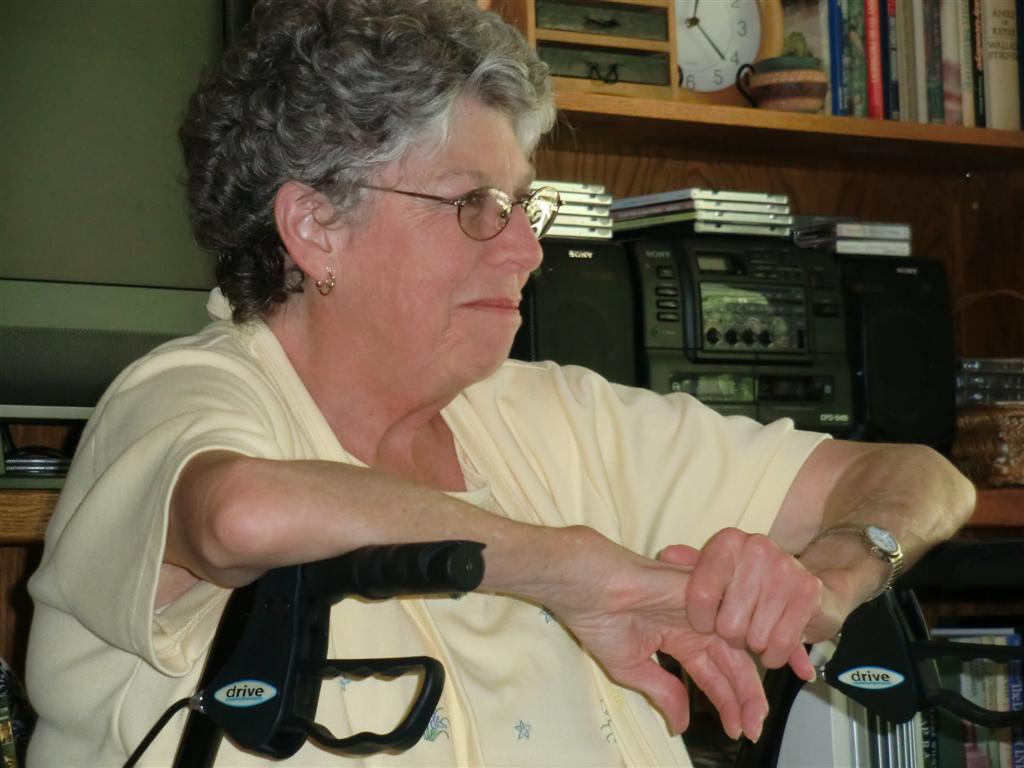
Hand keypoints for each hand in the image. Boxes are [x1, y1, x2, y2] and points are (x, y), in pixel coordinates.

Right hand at [537, 528, 768, 740]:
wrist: (588, 588)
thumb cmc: (600, 620)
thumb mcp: (632, 668)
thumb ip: (663, 691)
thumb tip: (681, 724)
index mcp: (679, 639)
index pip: (712, 675)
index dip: (726, 704)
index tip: (738, 731)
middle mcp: (696, 625)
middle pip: (731, 665)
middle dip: (744, 699)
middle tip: (753, 729)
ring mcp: (703, 610)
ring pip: (736, 649)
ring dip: (748, 684)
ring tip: (754, 716)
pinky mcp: (706, 595)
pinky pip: (734, 621)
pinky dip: (750, 646)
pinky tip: (759, 670)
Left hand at [660, 528, 841, 680]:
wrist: (810, 590)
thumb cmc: (752, 586)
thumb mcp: (718, 573)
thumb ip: (690, 566)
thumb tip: (667, 554)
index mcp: (728, 542)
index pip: (701, 594)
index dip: (701, 621)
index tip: (706, 624)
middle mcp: (756, 548)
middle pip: (728, 623)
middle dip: (732, 636)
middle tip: (740, 627)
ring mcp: (785, 568)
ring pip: (755, 637)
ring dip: (755, 646)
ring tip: (758, 632)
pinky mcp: (808, 592)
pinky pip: (781, 643)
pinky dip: (774, 655)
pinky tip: (773, 648)